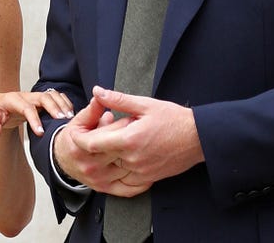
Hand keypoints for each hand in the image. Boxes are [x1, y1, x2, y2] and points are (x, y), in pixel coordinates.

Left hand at [0, 89, 75, 138]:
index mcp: (11, 99)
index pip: (25, 107)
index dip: (34, 119)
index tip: (40, 132)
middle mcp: (25, 95)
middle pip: (43, 97)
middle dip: (54, 107)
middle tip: (62, 121)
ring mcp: (34, 96)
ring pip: (51, 95)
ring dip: (62, 104)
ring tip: (70, 118)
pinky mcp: (40, 100)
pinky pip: (55, 97)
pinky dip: (64, 103)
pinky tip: (70, 114)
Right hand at [53, 95, 146, 195]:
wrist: (64, 159)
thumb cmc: (74, 137)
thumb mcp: (80, 120)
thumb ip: (92, 109)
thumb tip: (100, 95)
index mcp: (82, 147)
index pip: (108, 135)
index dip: (123, 125)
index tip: (134, 118)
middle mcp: (91, 166)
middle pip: (120, 151)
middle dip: (133, 138)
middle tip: (143, 129)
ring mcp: (99, 180)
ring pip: (127, 168)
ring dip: (139, 156)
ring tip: (144, 144)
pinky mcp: (106, 189)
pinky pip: (128, 189)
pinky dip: (141, 181)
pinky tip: (148, 167)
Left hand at [67, 86, 204, 194]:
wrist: (199, 138)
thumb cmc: (174, 118)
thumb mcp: (145, 104)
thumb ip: (118, 99)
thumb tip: (98, 91)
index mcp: (129, 139)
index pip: (93, 144)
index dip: (80, 139)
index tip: (74, 134)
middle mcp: (132, 159)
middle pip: (99, 159)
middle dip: (89, 150)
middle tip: (86, 139)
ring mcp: (141, 171)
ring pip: (111, 171)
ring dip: (104, 161)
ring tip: (103, 150)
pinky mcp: (149, 178)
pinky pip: (126, 182)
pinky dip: (118, 173)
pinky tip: (118, 163)